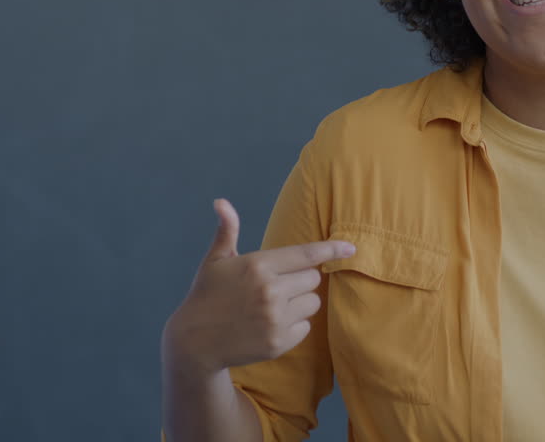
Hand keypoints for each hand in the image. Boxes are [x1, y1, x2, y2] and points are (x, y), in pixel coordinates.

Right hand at [163, 198, 355, 377]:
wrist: (193, 343)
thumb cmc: (207, 295)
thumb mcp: (216, 261)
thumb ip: (227, 230)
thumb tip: (221, 202)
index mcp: (258, 265)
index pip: (307, 254)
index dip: (332, 249)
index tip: (351, 248)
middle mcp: (270, 291)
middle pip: (313, 278)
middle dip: (301, 280)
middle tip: (278, 285)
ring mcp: (275, 319)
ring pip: (313, 302)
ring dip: (300, 302)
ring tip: (273, 305)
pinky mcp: (279, 343)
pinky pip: (306, 327)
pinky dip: (294, 325)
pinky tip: (271, 324)